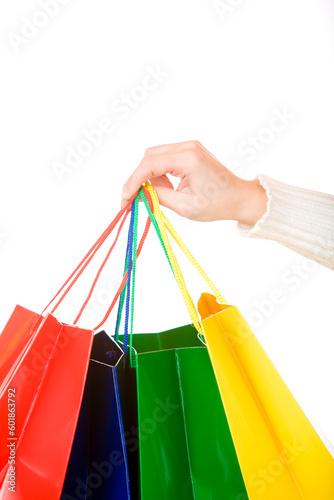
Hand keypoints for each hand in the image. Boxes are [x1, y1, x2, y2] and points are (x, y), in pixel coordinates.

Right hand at [121, 140, 267, 224]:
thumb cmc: (217, 204)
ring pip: (155, 156)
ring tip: (159, 195)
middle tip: (135, 199)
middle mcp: (188, 146)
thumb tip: (137, 194)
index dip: (133, 181)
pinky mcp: (189, 150)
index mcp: (188, 158)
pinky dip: (159, 173)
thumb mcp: (185, 207)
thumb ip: (157, 197)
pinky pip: (164, 158)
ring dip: (150, 176)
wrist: (239, 198)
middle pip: (149, 157)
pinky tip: (167, 188)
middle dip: (139, 178)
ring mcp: (189, 146)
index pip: (149, 165)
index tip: (124, 198)